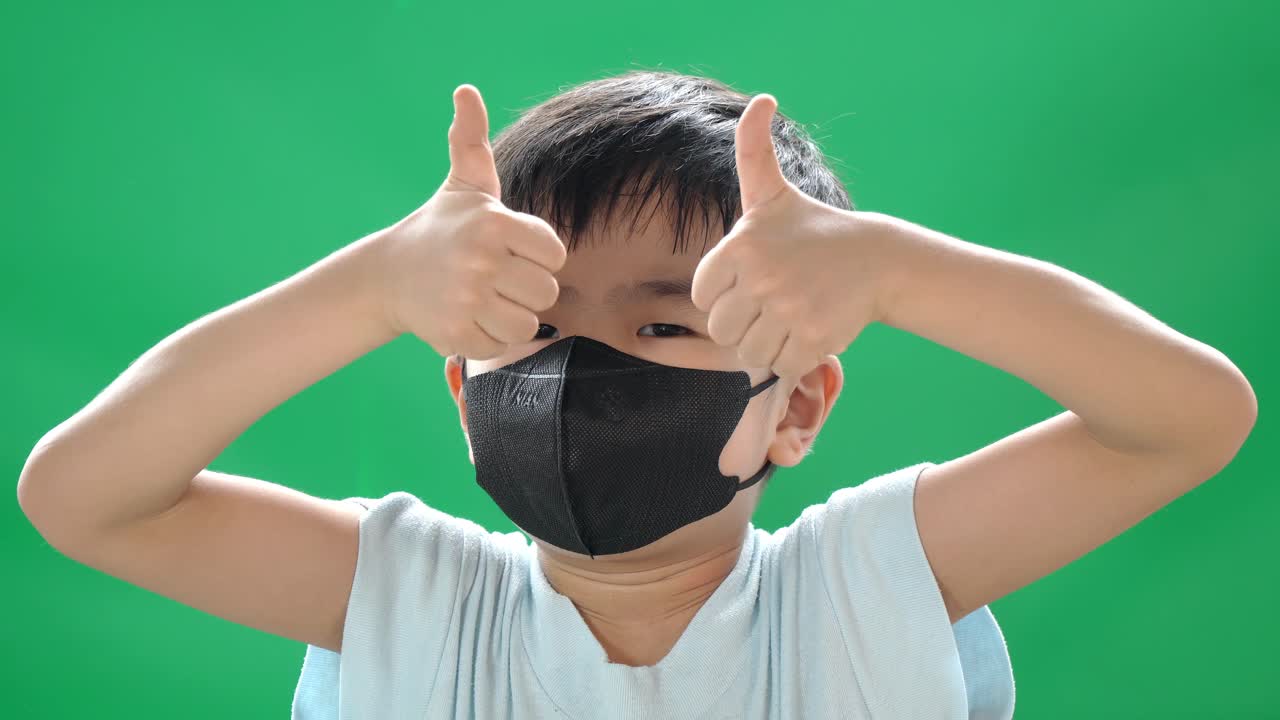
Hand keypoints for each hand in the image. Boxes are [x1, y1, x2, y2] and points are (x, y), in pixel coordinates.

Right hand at [374, 84, 566, 359]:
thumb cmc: (441, 227)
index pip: (555, 254)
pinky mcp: (455, 334)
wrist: (389, 274)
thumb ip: (471, 139)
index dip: (539, 257)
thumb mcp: (463, 183)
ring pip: (527, 324)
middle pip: (546, 292)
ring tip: (487, 300)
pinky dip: (489, 338)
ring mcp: (466, 299)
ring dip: (511, 317)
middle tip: (499, 279)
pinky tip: (470, 318)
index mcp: (494, 222)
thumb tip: (465, 92)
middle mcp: (480, 260)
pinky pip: (500, 346)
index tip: (514, 253)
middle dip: (527, 289)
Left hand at [691, 94, 892, 379]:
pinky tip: (808, 332)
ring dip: (767, 344)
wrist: (877, 259)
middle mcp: (761, 277)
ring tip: (790, 317)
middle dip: (743, 324)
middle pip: (722, 330)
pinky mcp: (813, 336)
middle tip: (771, 306)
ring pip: (749, 352)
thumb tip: (761, 100)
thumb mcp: (774, 192)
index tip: (750, 284)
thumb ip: (753, 150)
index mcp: (740, 246)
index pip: (702, 296)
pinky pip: (780, 365)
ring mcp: (788, 308)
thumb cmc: (814, 229)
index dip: (722, 296)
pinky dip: (793, 358)